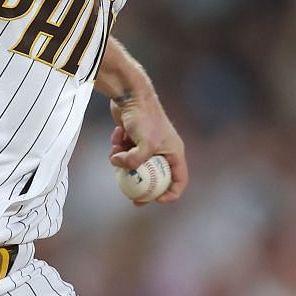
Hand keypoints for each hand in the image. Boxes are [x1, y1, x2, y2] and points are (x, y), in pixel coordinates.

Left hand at [109, 86, 188, 204]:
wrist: (130, 94)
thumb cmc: (143, 116)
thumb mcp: (144, 144)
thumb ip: (135, 162)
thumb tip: (122, 167)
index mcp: (174, 152)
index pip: (179, 180)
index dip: (170, 194)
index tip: (155, 200)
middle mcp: (163, 149)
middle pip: (156, 177)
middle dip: (142, 188)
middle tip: (132, 200)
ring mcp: (148, 144)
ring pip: (135, 165)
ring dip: (123, 162)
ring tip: (116, 152)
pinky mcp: (133, 138)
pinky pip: (125, 152)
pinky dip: (118, 147)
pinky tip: (117, 134)